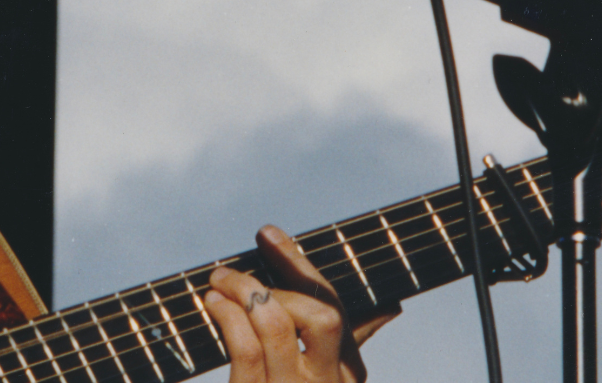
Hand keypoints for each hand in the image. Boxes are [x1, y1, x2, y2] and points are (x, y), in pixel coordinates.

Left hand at [203, 226, 399, 382]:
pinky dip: (226, 316)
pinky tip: (212, 306)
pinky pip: (247, 348)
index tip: (268, 234)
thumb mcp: (322, 380)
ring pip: (278, 324)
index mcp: (348, 376)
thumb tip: (390, 310)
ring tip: (215, 282)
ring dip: (242, 290)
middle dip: (278, 279)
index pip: (335, 308)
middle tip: (232, 270)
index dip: (301, 265)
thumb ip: (346, 346)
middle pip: (322, 314)